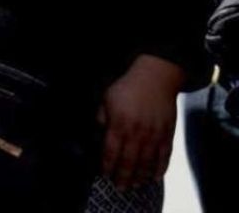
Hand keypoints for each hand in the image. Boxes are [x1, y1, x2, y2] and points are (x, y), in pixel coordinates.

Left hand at [97, 55, 184, 188]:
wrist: (156, 79)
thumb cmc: (127, 88)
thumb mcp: (106, 100)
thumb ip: (101, 119)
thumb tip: (98, 135)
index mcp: (119, 125)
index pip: (111, 152)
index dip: (107, 165)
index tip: (105, 174)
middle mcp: (137, 134)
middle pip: (129, 161)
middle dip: (123, 176)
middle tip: (120, 187)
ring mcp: (154, 136)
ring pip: (147, 162)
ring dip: (140, 176)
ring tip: (134, 185)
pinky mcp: (167, 135)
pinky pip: (164, 156)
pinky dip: (160, 168)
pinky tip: (155, 177)